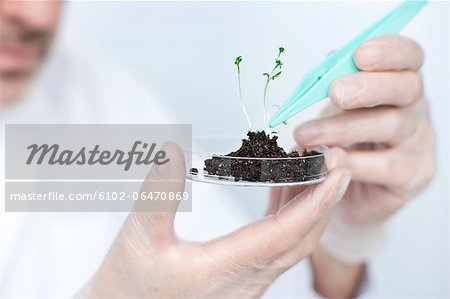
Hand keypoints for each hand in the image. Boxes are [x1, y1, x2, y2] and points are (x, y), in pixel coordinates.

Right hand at [81, 142, 350, 298]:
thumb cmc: (129, 285)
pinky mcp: (241, 275)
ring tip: (316, 168)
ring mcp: (247, 280)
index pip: (286, 234)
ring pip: (292, 242)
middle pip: (301, 238)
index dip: (316, 202)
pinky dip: (287, 215)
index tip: (339, 172)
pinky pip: (277, 244)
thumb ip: (158, 195)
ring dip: (309, 206)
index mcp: (227, 271)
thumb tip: (171, 150)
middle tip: (339, 161)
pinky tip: (282, 191)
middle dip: (325, 200)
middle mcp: (247, 279)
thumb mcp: (138, 238)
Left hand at [295, 35, 435, 225]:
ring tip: (308, 135)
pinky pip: (387, 166)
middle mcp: (415, 108)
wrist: (342, 187)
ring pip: (391, 126)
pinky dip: (355, 162)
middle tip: (335, 93)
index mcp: (397, 82)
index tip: (360, 54)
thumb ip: (333, 87)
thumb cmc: (341, 141)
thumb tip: (325, 69)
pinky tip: (332, 161)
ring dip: (344, 128)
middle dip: (367, 87)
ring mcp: (419, 142)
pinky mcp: (414, 174)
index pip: (408, 56)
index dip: (389, 51)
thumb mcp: (334, 110)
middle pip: (405, 87)